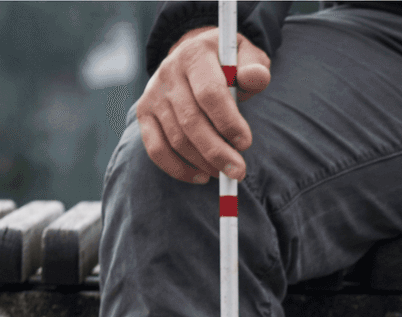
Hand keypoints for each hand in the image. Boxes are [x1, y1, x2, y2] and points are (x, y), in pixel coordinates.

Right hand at [135, 25, 271, 183]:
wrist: (198, 58)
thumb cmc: (229, 64)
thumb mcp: (246, 58)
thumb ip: (254, 68)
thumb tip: (257, 78)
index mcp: (195, 55)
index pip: (209, 92)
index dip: (228, 121)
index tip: (245, 144)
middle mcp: (169, 72)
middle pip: (191, 120)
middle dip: (217, 151)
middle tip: (238, 172)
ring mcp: (153, 93)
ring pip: (176, 138)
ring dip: (202, 162)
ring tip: (225, 173)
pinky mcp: (144, 113)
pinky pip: (156, 148)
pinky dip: (177, 168)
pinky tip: (201, 176)